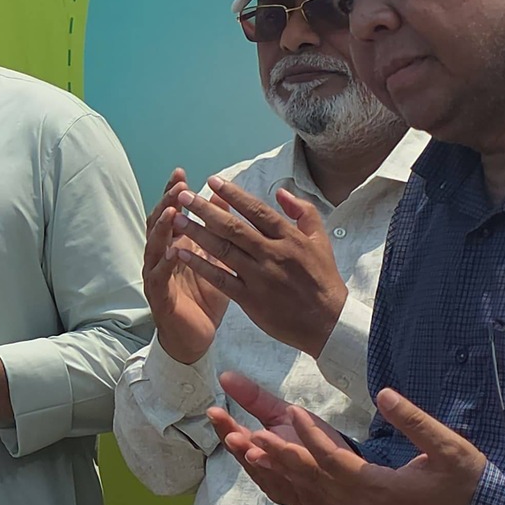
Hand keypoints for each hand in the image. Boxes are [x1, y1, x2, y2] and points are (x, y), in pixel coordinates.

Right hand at [143, 168, 228, 365]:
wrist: (195, 337)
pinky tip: (172, 252)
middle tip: (177, 187)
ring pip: (154, 246)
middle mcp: (161, 256)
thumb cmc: (205, 298)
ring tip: (172, 212)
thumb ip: (216, 232)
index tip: (182, 174)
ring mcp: (156, 274)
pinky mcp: (158, 295)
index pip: (172, 213)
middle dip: (167, 203)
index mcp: (176, 245)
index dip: (174, 194)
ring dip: (162, 229)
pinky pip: (158, 276)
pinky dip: (164, 263)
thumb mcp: (215, 260)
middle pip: (159, 223)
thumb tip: (223, 200)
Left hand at [167, 177, 348, 357]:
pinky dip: (200, 265)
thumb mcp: (321, 240)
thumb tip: (281, 191)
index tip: (212, 181)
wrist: (329, 323)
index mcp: (289, 238)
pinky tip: (182, 253)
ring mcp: (260, 277)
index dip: (233, 194)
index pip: (257, 210)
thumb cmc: (323, 279)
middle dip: (206, 210)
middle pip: (234, 228)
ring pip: (223, 250)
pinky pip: (220, 278)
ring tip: (176, 219)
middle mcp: (273, 254)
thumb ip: (303, 212)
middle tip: (184, 196)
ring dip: (197, 233)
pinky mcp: (250, 299)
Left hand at [213, 372, 484, 504]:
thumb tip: (384, 394)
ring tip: (251, 452)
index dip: (312, 438)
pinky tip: (280, 472)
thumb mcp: (449, 448)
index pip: (335, 463)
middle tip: (250, 436)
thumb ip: (416, 422)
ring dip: (283, 473)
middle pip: (314, 481)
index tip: (294, 412)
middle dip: (281, 457)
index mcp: (382, 490)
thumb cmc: (469, 484)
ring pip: (314, 493)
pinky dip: (299, 485)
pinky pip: (323, 500)